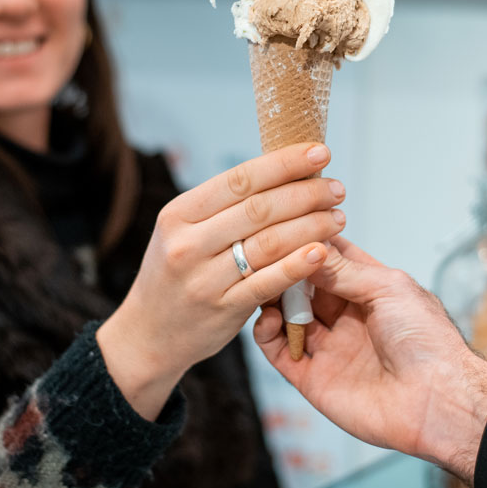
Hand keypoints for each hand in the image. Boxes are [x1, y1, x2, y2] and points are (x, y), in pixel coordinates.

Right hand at [99, 143, 345, 419]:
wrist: (148, 335)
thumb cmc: (178, 274)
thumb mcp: (184, 233)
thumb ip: (224, 209)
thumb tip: (284, 173)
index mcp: (179, 213)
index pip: (240, 179)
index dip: (284, 163)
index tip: (318, 153)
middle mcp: (187, 243)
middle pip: (258, 208)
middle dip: (306, 194)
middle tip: (337, 189)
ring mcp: (204, 278)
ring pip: (268, 243)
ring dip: (310, 226)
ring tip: (338, 218)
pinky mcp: (221, 310)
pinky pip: (267, 282)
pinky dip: (298, 265)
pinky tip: (323, 252)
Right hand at [254, 237, 486, 483]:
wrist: (437, 400)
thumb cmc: (426, 339)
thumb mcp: (388, 288)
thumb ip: (343, 270)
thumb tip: (308, 245)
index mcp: (370, 290)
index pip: (330, 259)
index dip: (309, 242)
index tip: (284, 226)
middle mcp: (347, 317)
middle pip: (303, 285)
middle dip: (285, 268)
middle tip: (267, 255)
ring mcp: (329, 347)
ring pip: (286, 316)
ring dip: (271, 298)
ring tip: (263, 282)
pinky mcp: (313, 379)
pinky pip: (280, 351)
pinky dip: (265, 333)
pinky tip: (268, 318)